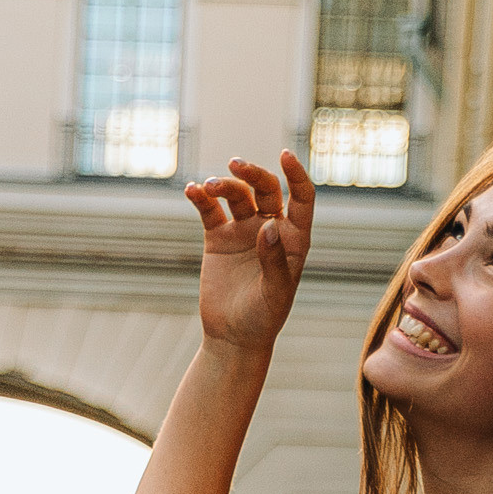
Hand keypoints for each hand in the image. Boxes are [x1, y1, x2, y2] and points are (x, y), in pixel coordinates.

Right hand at [187, 154, 315, 357]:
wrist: (232, 338)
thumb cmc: (263, 320)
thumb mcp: (275, 293)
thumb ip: (274, 260)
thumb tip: (270, 225)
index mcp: (293, 238)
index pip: (301, 196)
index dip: (296, 174)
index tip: (285, 155)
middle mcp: (270, 228)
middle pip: (265, 188)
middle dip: (251, 173)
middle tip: (234, 165)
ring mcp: (243, 231)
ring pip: (236, 196)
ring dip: (222, 186)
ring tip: (206, 188)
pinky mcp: (218, 239)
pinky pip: (210, 211)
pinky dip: (200, 199)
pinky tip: (192, 191)